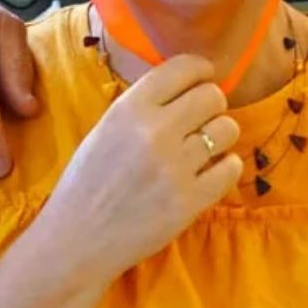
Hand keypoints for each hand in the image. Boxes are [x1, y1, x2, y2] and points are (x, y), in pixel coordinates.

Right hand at [38, 55, 242, 282]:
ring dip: (220, 137)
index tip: (203, 80)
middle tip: (200, 122)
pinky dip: (225, 168)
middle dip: (211, 106)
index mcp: (129, 109)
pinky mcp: (190, 200)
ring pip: (228, 129)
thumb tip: (189, 84)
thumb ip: (145, 105)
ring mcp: (175, 167)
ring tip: (203, 149)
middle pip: (213, 96)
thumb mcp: (106, 129)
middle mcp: (154, 132)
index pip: (184, 67)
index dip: (201, 71)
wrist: (75, 241)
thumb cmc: (88, 183)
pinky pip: (232, 167)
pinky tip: (208, 173)